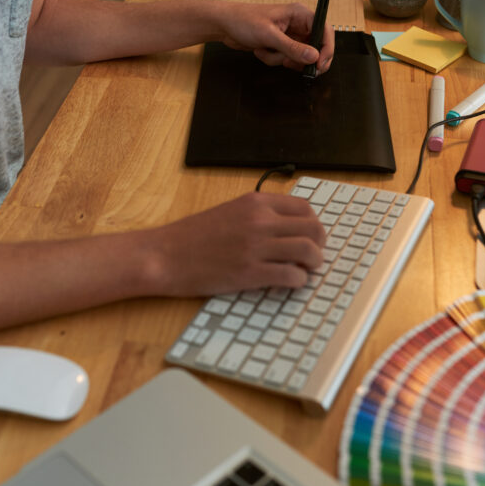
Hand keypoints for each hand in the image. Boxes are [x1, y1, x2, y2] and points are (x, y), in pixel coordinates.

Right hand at [146, 192, 325, 296]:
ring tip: (305, 270)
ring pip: (309, 251)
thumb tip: (289, 227)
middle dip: (320, 245)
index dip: (314, 225)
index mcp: (255, 202)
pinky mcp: (250, 273)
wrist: (164, 255)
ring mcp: (256, 247)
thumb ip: (258, 215)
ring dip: (314, 264)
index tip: (311, 236)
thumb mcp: (229, 212)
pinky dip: (299, 281)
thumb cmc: (192, 237)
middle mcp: (260, 220)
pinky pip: (292, 276)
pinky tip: (289, 283)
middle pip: (313, 229)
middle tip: (314, 257)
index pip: (305, 208)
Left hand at [215, 1, 334, 74]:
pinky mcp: (281, 45)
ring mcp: (290, 35)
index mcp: (300, 14)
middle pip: (315, 47)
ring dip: (282, 59)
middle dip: (301, 59)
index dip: (326, 49)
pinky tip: (260, 50)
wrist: (224, 25)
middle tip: (291, 65)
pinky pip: (286, 59)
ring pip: (299, 57)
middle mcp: (298, 24)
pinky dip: (273, 59)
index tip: (319, 65)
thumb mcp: (269, 36)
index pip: (325, 31)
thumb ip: (293, 48)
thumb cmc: (244, 21)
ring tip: (266, 51)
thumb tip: (314, 57)